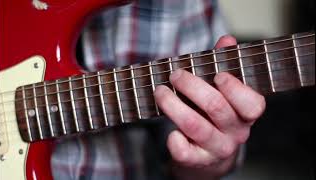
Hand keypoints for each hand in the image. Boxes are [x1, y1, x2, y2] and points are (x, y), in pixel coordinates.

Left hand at [154, 35, 265, 178]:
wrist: (209, 156)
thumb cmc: (215, 116)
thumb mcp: (224, 92)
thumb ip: (225, 65)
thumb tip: (227, 40)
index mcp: (246, 114)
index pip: (252, 104)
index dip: (235, 88)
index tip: (217, 74)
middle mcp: (236, 133)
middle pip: (216, 107)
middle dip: (191, 86)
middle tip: (175, 75)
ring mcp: (217, 148)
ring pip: (194, 125)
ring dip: (172, 104)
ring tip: (159, 91)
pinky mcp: (198, 160)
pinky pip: (183, 152)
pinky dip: (173, 139)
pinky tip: (170, 130)